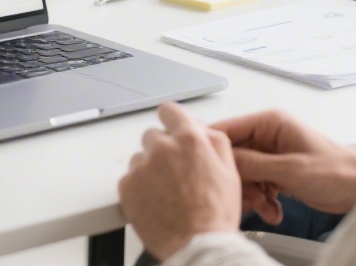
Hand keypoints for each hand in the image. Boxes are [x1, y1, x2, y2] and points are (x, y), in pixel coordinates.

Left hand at [119, 103, 241, 260]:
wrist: (198, 245)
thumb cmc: (215, 214)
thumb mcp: (228, 169)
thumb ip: (213, 140)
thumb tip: (200, 127)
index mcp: (189, 139)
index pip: (169, 110)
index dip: (171, 120)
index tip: (170, 126)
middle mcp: (162, 148)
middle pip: (153, 135)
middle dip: (162, 149)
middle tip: (175, 172)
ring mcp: (142, 166)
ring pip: (140, 157)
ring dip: (150, 168)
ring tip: (167, 191)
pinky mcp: (127, 186)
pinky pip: (130, 178)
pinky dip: (139, 187)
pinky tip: (156, 200)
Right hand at [213, 109, 355, 220]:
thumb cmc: (337, 171)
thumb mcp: (290, 169)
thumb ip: (253, 163)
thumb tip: (222, 159)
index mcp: (271, 123)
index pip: (228, 129)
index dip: (215, 149)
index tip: (206, 169)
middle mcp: (268, 135)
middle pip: (234, 156)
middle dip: (241, 181)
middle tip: (252, 198)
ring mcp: (272, 154)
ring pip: (244, 174)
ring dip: (253, 195)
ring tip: (267, 207)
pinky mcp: (277, 171)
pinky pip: (257, 185)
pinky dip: (263, 201)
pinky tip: (274, 210)